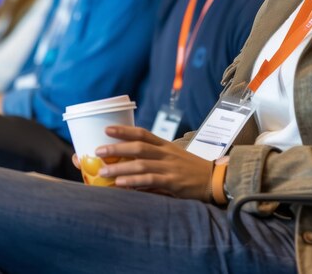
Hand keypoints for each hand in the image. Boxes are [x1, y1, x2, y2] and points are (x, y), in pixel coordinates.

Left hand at [92, 125, 212, 200]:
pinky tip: (120, 183)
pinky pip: (149, 180)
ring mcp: (169, 167)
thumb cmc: (190, 169)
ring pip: (140, 164)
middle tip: (97, 150)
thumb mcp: (173, 157)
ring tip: (102, 172)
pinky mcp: (172, 181)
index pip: (142, 133)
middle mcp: (165, 153)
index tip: (106, 129)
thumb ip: (154, 158)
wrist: (214, 179)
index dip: (124, 130)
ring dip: (119, 168)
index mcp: (165, 145)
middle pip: (137, 147)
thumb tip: (129, 165)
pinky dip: (133, 181)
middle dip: (116, 148)